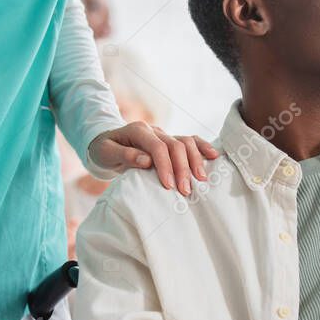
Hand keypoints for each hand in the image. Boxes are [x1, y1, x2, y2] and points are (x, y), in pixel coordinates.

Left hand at [88, 122, 218, 194]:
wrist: (107, 143)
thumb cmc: (105, 150)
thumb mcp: (106, 153)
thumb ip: (124, 155)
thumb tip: (146, 160)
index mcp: (138, 131)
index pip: (157, 146)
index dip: (165, 165)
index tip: (169, 185)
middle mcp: (154, 130)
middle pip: (175, 144)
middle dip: (182, 168)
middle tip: (186, 190)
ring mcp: (164, 134)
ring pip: (186, 141)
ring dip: (195, 160)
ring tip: (201, 179)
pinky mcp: (171, 140)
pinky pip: (190, 140)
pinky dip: (202, 147)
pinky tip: (214, 156)